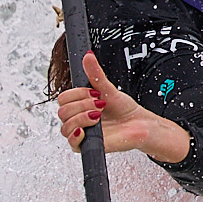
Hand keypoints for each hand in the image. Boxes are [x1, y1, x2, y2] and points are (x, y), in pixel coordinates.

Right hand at [56, 51, 190, 163]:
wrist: (140, 124)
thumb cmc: (124, 109)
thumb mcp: (108, 89)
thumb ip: (95, 74)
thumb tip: (88, 55)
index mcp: (78, 106)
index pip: (63, 99)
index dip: (77, 94)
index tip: (95, 93)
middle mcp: (77, 119)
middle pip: (62, 111)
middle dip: (82, 105)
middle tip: (100, 104)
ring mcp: (82, 133)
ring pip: (66, 126)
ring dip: (82, 117)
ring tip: (99, 115)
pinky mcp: (89, 146)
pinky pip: (72, 144)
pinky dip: (77, 135)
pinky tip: (86, 129)